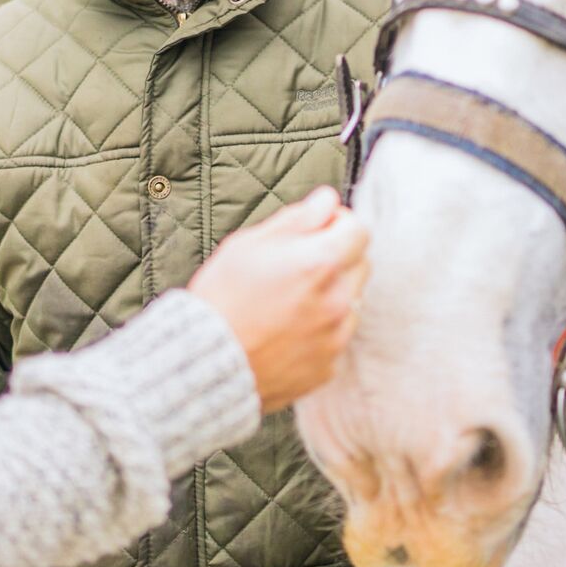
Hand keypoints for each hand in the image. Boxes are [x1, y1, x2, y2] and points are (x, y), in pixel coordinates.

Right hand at [188, 187, 368, 412]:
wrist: (204, 364)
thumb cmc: (221, 297)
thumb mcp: (249, 244)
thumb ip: (297, 219)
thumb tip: (326, 201)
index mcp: (320, 262)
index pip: (359, 230)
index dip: (339, 223)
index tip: (319, 229)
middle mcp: (337, 300)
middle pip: (361, 264)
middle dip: (338, 257)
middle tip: (300, 263)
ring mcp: (336, 336)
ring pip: (352, 301)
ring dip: (332, 294)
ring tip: (290, 300)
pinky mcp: (329, 365)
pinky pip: (337, 336)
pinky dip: (322, 329)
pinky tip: (289, 329)